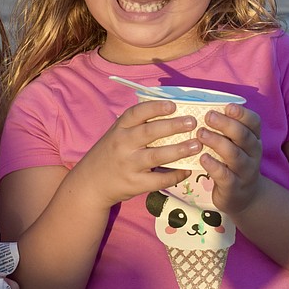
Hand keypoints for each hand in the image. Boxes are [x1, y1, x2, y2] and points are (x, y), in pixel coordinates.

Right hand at [72, 100, 201, 208]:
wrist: (91, 183)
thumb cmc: (110, 154)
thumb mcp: (116, 134)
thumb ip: (136, 125)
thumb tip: (170, 112)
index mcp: (119, 129)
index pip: (137, 113)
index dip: (155, 108)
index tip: (173, 105)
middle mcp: (123, 144)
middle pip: (150, 132)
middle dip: (173, 126)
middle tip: (192, 122)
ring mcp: (129, 165)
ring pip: (157, 156)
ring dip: (179, 150)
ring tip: (196, 145)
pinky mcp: (134, 183)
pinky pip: (158, 179)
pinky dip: (175, 175)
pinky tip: (187, 170)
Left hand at [197, 103, 262, 215]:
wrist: (244, 197)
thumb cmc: (233, 163)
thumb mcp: (235, 144)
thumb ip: (225, 128)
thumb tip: (201, 106)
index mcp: (253, 139)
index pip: (254, 122)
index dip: (242, 114)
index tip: (227, 106)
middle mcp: (253, 153)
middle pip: (243, 136)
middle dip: (226, 124)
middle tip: (208, 116)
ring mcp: (245, 171)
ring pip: (234, 154)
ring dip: (217, 142)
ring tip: (201, 134)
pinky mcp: (234, 187)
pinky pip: (225, 175)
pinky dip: (214, 166)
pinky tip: (202, 158)